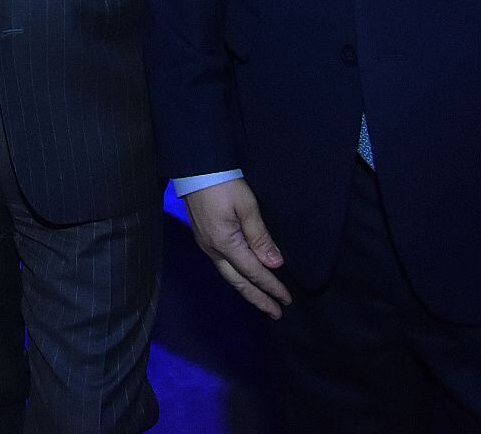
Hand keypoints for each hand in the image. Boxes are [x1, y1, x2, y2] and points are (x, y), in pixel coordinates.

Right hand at [181, 179, 291, 318]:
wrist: (195, 168)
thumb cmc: (223, 183)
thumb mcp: (247, 207)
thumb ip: (260, 237)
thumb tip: (274, 264)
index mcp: (225, 243)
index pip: (253, 272)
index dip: (271, 286)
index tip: (286, 300)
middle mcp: (213, 249)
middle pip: (238, 282)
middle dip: (258, 299)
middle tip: (276, 313)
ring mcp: (206, 244)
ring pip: (229, 276)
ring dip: (247, 290)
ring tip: (262, 301)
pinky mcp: (204, 237)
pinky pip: (223, 266)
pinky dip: (236, 277)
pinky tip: (243, 278)